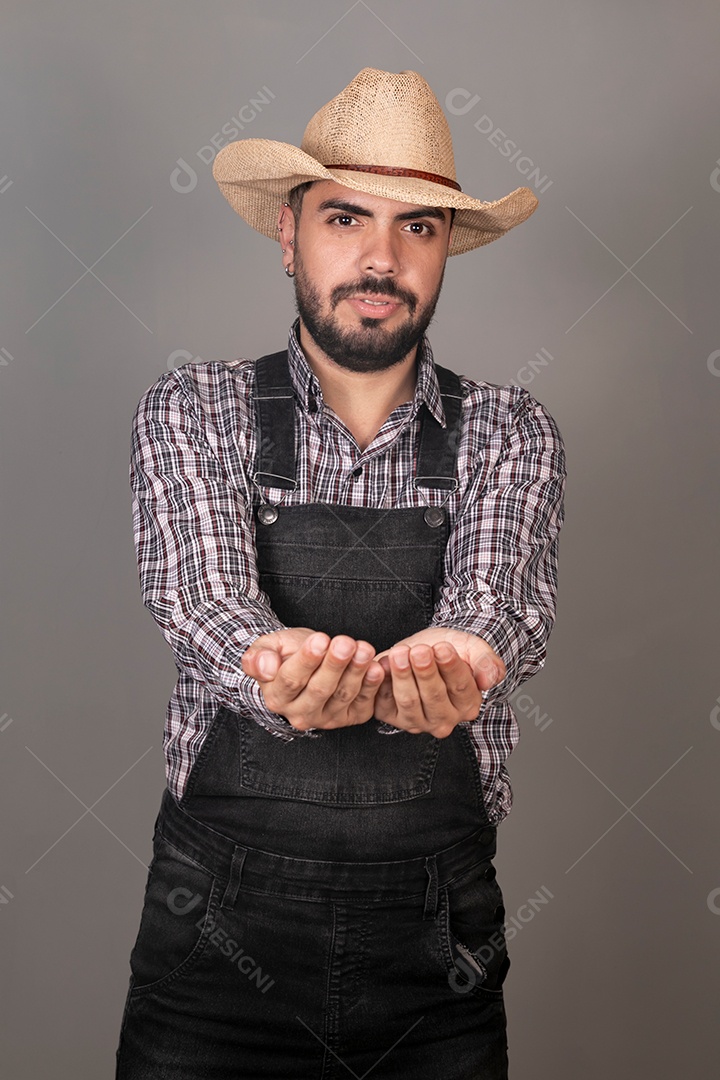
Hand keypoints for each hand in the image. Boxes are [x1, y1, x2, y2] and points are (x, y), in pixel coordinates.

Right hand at [241, 628, 384, 730]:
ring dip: (356, 671)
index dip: (307, 660)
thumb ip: (258, 657)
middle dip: (334, 664)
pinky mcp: (349, 717)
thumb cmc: (286, 654)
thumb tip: (266, 668)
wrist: (305, 664)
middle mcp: (300, 714)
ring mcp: (326, 719)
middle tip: (345, 643)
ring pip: (343, 696)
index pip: (291, 680)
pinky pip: (363, 703)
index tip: (320, 639)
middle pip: (319, 690)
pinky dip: (371, 686)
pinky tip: (376, 667)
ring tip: (363, 649)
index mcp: (277, 697)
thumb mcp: (267, 647)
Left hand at [373, 629, 505, 737]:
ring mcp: (416, 721)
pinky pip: (383, 701)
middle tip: (419, 650)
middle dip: (425, 672)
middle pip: (434, 697)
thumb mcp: (473, 648)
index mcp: (468, 705)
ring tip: (400, 652)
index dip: (451, 667)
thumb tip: (489, 681)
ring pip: (409, 701)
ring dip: (403, 676)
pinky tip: (382, 663)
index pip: (461, 689)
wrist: (422, 649)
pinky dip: (381, 682)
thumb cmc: (449, 649)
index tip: (443, 648)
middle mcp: (443, 720)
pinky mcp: (390, 715)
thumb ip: (487, 662)